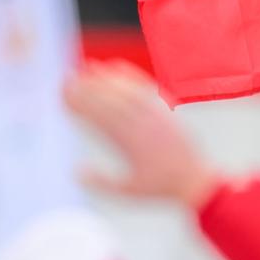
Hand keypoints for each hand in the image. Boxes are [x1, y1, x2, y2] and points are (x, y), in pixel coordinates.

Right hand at [64, 60, 216, 206]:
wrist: (195, 179)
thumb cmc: (160, 187)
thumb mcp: (129, 192)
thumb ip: (102, 183)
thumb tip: (76, 171)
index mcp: (133, 145)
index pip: (102, 118)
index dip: (82, 105)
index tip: (65, 95)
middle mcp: (144, 125)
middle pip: (112, 101)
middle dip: (89, 87)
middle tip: (69, 78)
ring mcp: (157, 114)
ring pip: (128, 91)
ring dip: (107, 78)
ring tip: (88, 67)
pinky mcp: (166, 108)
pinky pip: (146, 87)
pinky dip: (130, 75)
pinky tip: (116, 67)